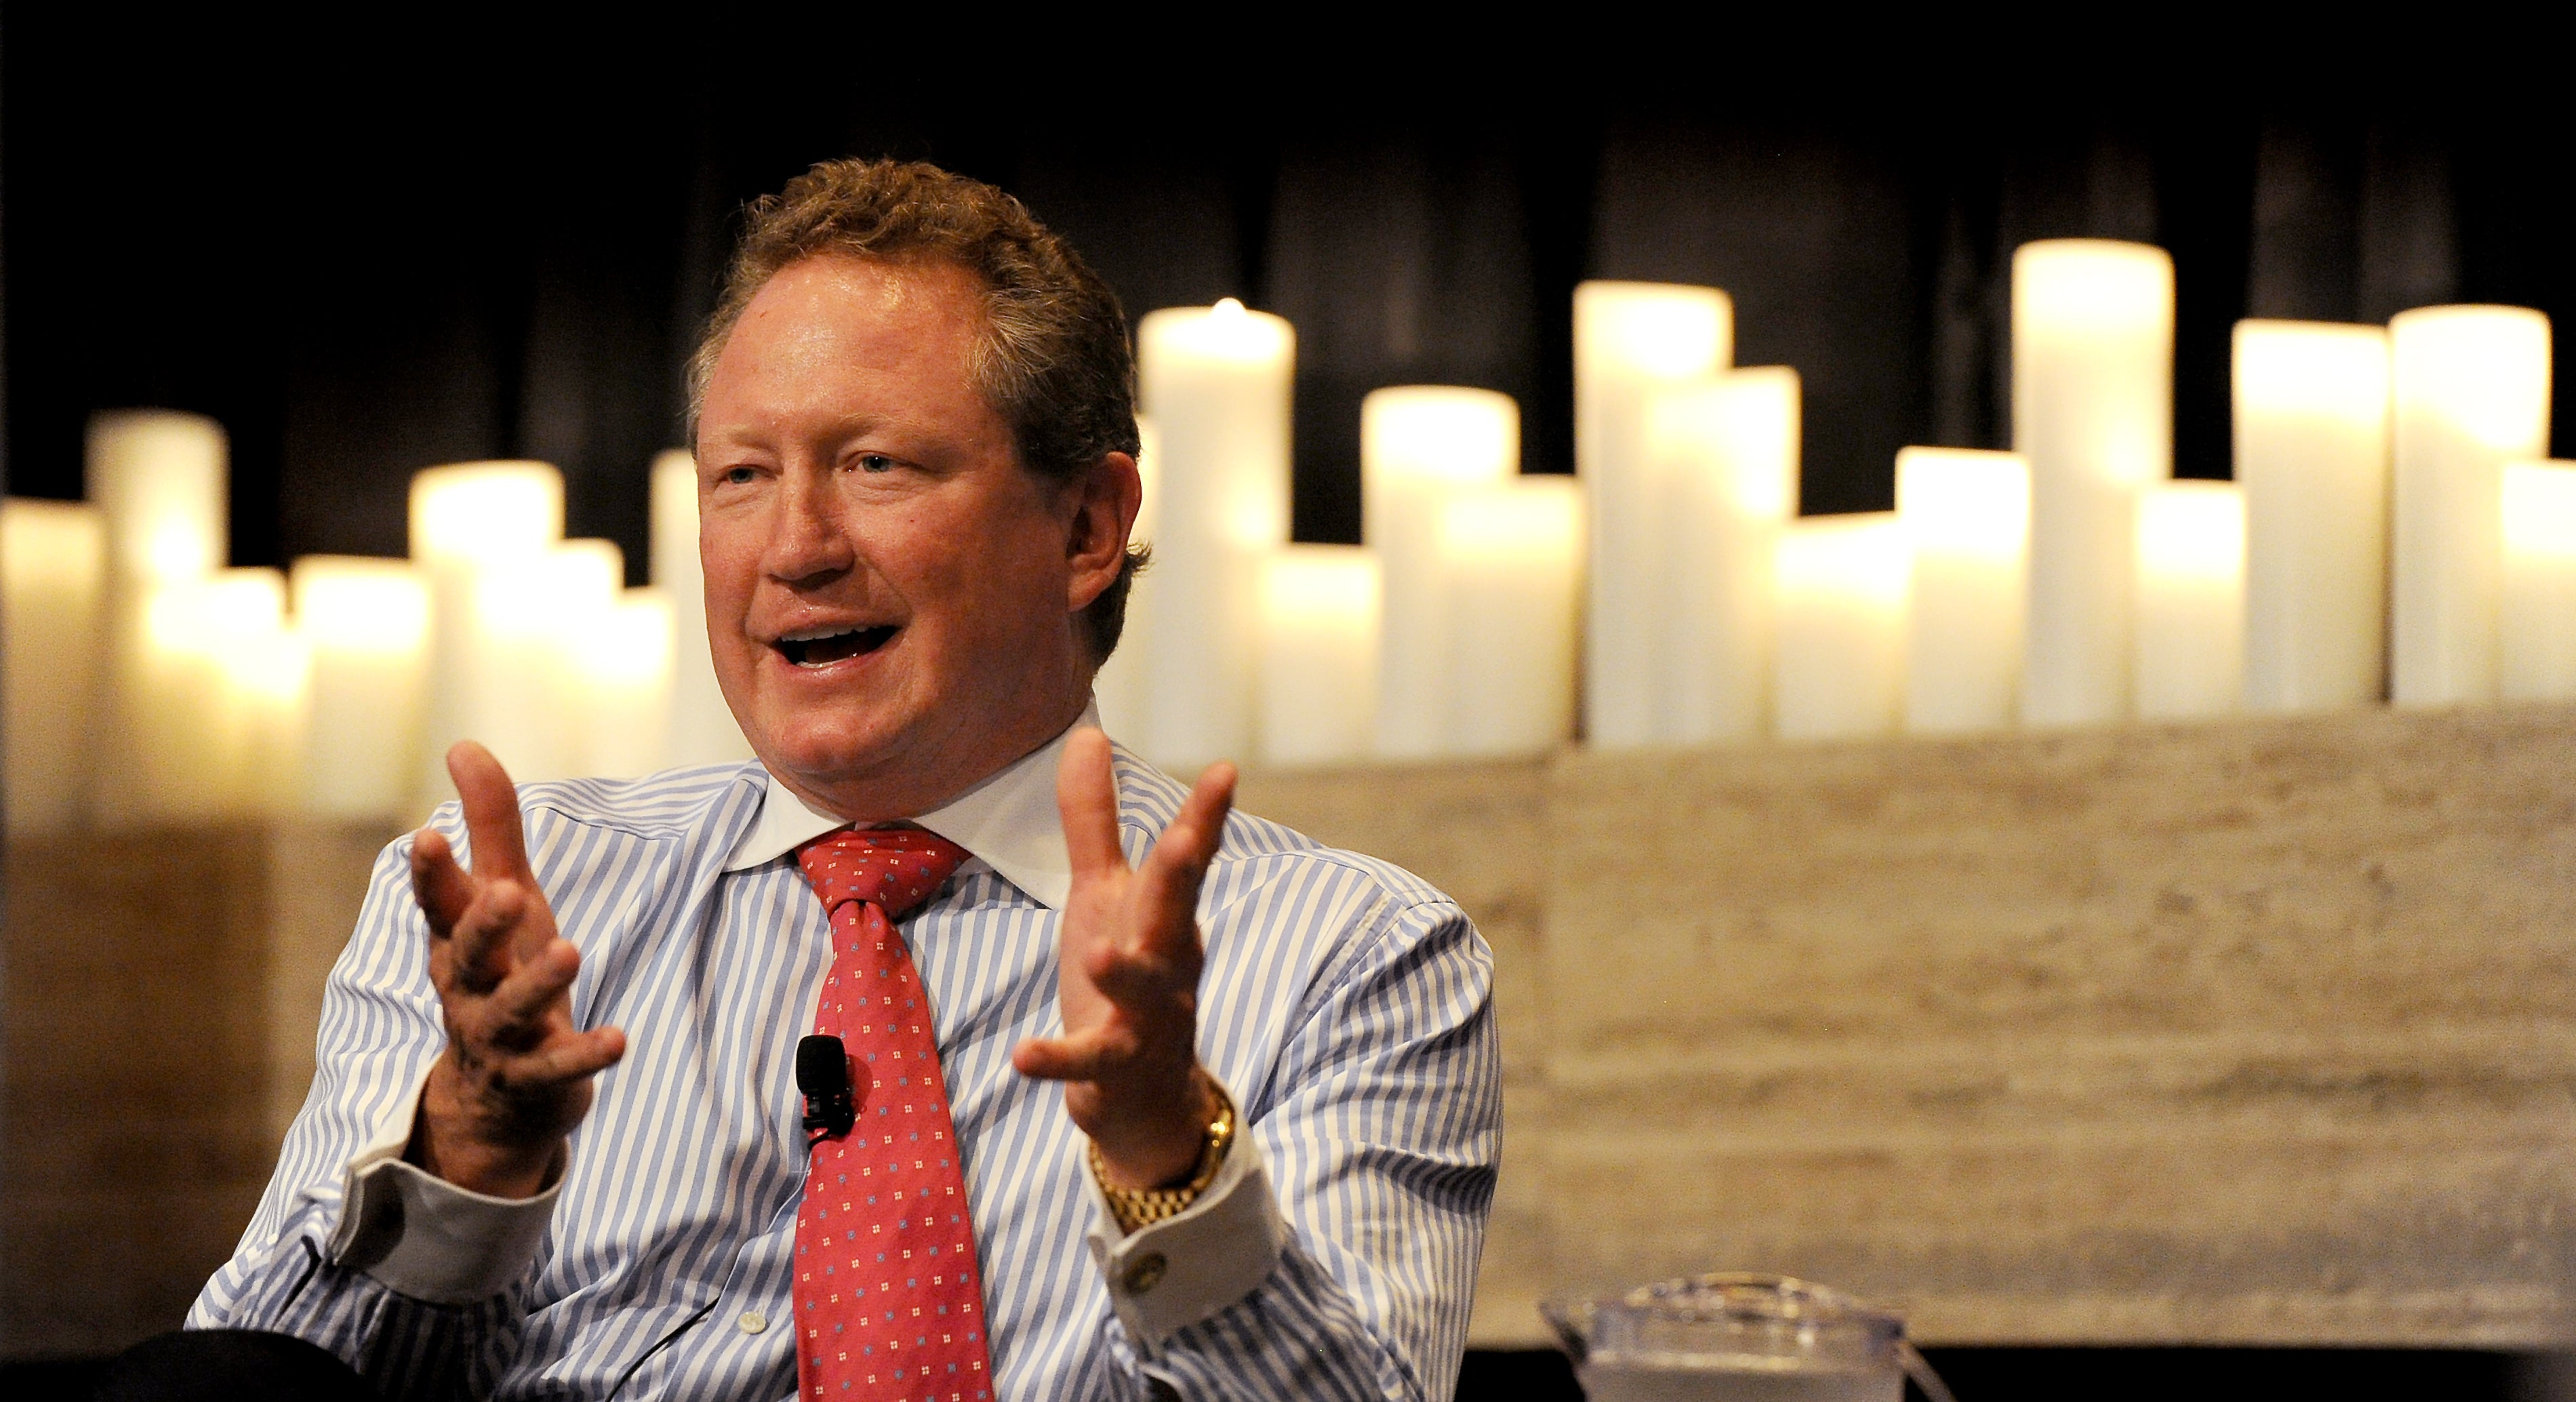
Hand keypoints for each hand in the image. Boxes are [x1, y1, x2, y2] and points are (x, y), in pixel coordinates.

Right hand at [405, 741, 626, 1197]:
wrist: (495, 1095)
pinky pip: (557, 1069)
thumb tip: (463, 745)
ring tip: (570, 951)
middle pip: (469, 956)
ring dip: (536, 984)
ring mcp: (499, 1038)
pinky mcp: (536, 1078)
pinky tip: (618, 1039)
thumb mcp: (501, 896)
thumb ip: (490, 826)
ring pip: (510, 1012)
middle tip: (507, 892)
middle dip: (483, 924)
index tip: (428, 835)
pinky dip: (584, 1055)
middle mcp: (469, 988)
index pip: (439, 904)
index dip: (433, 874)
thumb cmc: (501, 970)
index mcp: (456, 941)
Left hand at [1011, 728, 1233, 1188]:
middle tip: (1184, 840)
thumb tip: (1087, 734)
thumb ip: (1095, 821)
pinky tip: (1024, 1055)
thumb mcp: (1105, 895)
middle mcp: (1168, 962)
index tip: (1224, 771)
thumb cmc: (1126, 978)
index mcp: (1167, 915)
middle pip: (1177, 915)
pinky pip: (1087, 1063)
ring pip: (1142, 992)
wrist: (1144, 1096)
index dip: (1205, 817)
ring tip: (1098, 954)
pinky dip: (1058, 1061)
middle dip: (1181, 878)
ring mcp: (1146, 1018)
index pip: (1190, 860)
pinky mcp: (1113, 1067)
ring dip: (1125, 973)